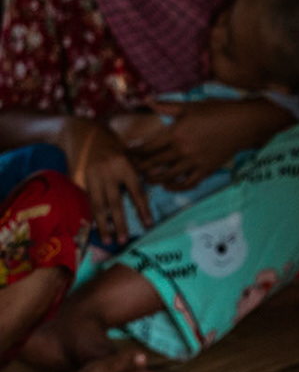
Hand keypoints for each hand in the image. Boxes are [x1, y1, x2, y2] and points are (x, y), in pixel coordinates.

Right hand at [60, 117, 149, 246]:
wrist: (81, 131)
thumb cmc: (111, 144)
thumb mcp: (128, 155)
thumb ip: (134, 175)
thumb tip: (144, 198)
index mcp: (124, 165)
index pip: (136, 192)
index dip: (142, 209)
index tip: (148, 224)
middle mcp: (107, 172)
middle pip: (115, 203)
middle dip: (120, 223)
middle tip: (124, 240)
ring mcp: (90, 176)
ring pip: (97, 204)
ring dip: (103, 224)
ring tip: (108, 240)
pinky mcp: (77, 179)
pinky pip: (85, 200)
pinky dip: (90, 214)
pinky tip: (93, 228)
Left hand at [125, 100, 289, 190]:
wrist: (242, 123)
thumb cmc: (216, 111)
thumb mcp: (189, 106)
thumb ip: (165, 105)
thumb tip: (146, 100)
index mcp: (175, 133)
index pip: (147, 147)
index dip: (133, 152)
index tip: (126, 154)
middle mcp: (182, 150)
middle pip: (153, 164)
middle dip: (140, 167)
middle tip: (132, 167)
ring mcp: (195, 162)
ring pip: (168, 176)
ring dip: (154, 179)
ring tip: (146, 179)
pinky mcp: (206, 169)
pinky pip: (188, 183)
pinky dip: (176, 187)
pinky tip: (168, 186)